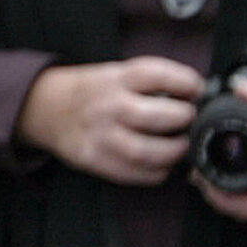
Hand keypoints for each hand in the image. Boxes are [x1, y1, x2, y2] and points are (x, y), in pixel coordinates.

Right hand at [14, 57, 202, 184]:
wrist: (47, 108)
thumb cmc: (92, 91)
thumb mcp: (116, 73)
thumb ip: (150, 82)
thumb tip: (196, 93)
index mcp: (116, 79)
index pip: (157, 75)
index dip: (186, 82)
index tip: (198, 89)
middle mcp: (108, 106)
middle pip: (158, 116)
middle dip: (184, 119)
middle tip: (190, 120)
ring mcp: (101, 135)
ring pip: (146, 151)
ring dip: (173, 152)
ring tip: (180, 145)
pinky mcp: (95, 159)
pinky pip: (134, 174)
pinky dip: (156, 172)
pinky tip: (161, 163)